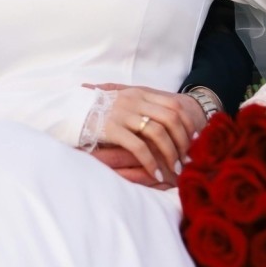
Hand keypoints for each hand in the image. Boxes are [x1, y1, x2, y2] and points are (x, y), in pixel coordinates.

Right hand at [82, 83, 206, 185]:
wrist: (70, 108)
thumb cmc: (99, 109)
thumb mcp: (124, 101)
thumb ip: (143, 106)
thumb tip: (169, 121)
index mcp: (139, 93)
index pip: (174, 106)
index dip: (187, 124)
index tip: (194, 141)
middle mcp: (134, 101)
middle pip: (171, 119)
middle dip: (183, 142)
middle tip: (187, 160)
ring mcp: (123, 114)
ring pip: (158, 133)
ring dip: (171, 154)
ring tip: (175, 170)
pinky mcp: (112, 128)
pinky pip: (139, 147)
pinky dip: (151, 162)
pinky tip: (155, 173)